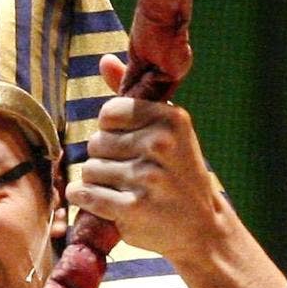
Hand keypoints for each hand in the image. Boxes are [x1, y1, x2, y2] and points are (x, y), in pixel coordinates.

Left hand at [65, 53, 225, 258]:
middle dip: (104, 158)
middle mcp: (161, 144)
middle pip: (95, 142)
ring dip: (97, 181)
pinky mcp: (133, 208)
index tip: (129, 144)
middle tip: (130, 173)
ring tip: (124, 189)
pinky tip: (101, 201)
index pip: (109, 113)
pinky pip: (85, 194)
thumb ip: (133, 95)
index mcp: (170, 119)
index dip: (111, 131)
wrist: (201, 227)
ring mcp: (147, 177)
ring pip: (88, 169)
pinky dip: (85, 198)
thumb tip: (104, 60)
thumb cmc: (178, 174)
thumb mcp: (166, 130)